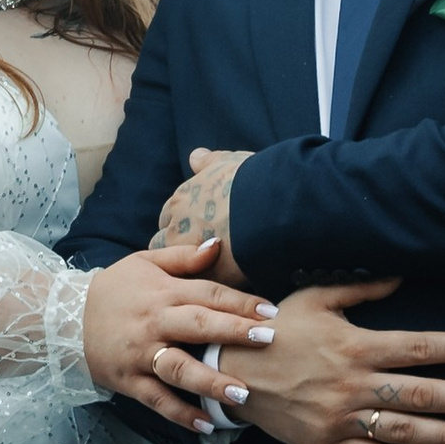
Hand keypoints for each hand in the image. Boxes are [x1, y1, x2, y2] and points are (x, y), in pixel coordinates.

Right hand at [82, 240, 277, 430]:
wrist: (65, 318)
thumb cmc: (114, 289)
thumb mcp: (145, 262)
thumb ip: (183, 257)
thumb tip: (219, 244)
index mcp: (163, 293)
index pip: (208, 294)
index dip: (240, 302)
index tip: (271, 311)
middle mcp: (155, 323)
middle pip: (198, 327)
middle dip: (234, 333)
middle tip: (269, 340)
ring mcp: (141, 355)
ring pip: (179, 369)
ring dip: (210, 382)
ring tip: (242, 393)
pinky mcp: (129, 381)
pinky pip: (157, 400)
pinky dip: (180, 413)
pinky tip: (206, 425)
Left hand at [152, 148, 253, 285]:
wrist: (276, 205)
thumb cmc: (256, 179)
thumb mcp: (228, 161)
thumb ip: (208, 162)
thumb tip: (195, 156)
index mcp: (181, 200)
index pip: (169, 220)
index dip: (184, 226)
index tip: (201, 231)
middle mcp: (179, 227)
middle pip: (168, 246)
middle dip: (184, 250)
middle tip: (205, 256)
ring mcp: (191, 255)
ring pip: (183, 271)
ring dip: (196, 272)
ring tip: (217, 276)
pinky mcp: (211, 278)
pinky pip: (206, 287)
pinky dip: (215, 287)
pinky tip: (229, 287)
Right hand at [235, 282, 444, 443]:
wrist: (230, 371)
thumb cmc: (274, 330)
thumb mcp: (313, 298)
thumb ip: (360, 288)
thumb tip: (400, 277)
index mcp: (355, 345)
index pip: (418, 347)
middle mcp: (353, 384)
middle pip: (420, 392)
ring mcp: (341, 417)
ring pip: (403, 429)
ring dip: (444, 434)